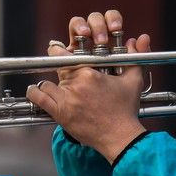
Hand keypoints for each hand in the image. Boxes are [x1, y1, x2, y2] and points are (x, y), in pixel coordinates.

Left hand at [26, 10, 150, 162]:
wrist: (120, 136)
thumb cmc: (126, 109)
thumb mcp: (133, 80)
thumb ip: (135, 56)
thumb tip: (139, 39)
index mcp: (90, 73)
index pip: (65, 55)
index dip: (60, 53)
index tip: (61, 54)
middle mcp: (76, 85)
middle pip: (57, 70)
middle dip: (61, 71)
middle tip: (67, 77)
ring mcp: (66, 100)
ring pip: (47, 84)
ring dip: (50, 85)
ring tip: (57, 89)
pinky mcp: (61, 114)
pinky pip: (40, 99)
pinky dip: (35, 93)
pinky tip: (36, 92)